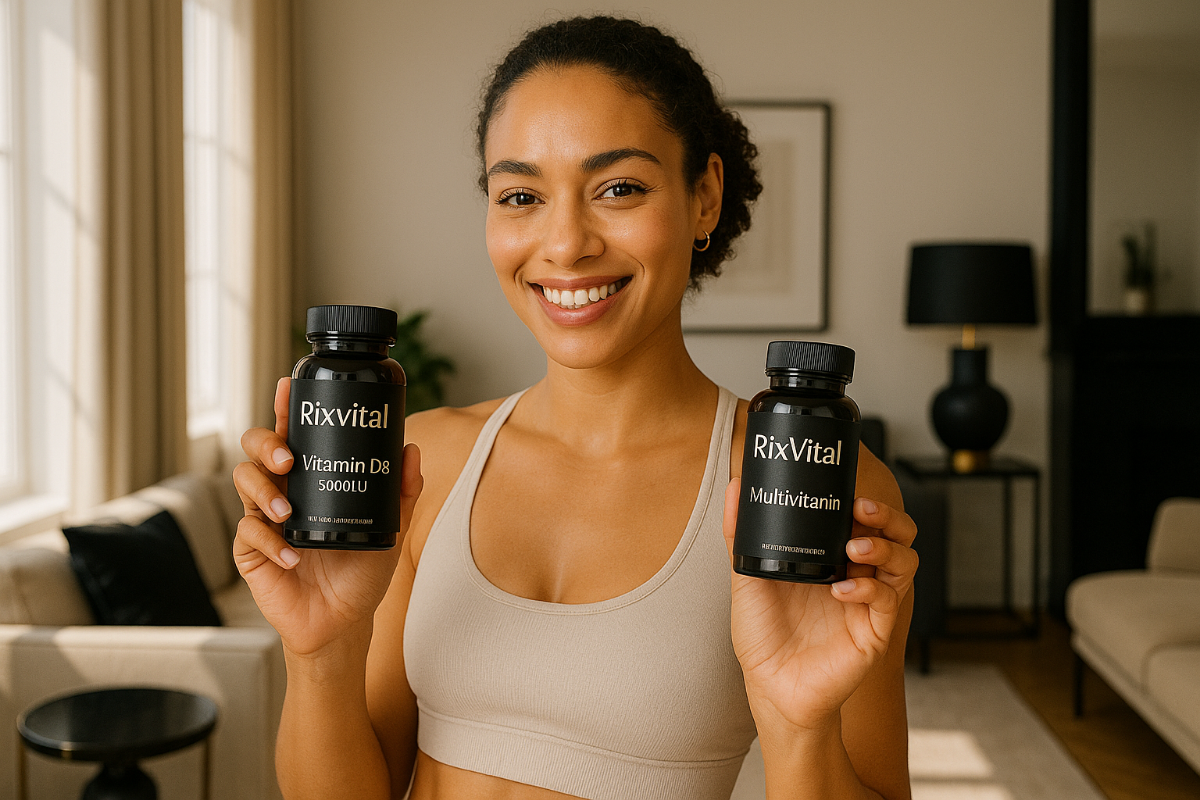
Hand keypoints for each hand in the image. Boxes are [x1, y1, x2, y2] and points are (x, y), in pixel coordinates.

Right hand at [233, 377, 423, 657]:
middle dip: (266, 445)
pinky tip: (292, 556)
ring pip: (244, 483)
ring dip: (264, 493)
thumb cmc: (360, 573)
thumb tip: (411, 450)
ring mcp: (264, 520)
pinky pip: (249, 535)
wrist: (344, 621)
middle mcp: (284, 493)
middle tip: (288, 461)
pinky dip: (271, 543)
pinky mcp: (252, 552)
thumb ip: (402, 493)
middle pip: (256, 451)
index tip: (289, 387)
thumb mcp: (389, 529)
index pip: (293, 435)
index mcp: (311, 480)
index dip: (285, 408)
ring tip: (287, 513)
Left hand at [722, 479, 916, 733]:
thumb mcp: (748, 577)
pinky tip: (842, 590)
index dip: (865, 502)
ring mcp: (869, 603)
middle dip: (887, 517)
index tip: (848, 492)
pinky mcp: (874, 632)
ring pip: (905, 562)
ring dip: (884, 548)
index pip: (866, 519)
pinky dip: (869, 589)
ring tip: (853, 548)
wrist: (769, 685)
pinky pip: (888, 601)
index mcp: (832, 558)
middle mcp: (857, 575)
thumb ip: (741, 533)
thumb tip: (736, 487)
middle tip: (861, 510)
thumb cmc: (762, 634)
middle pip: (899, 534)